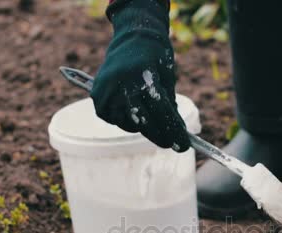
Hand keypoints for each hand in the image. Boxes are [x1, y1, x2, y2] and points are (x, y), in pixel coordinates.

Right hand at [91, 0, 189, 151]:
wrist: (132, 37)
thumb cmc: (155, 58)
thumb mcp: (167, 78)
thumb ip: (169, 105)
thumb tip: (174, 133)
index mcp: (143, 76)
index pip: (161, 111)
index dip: (173, 131)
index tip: (183, 146)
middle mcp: (121, 84)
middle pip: (144, 122)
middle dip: (160, 136)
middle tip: (172, 144)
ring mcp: (107, 91)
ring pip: (129, 124)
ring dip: (142, 126)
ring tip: (150, 114)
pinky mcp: (97, 98)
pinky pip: (115, 120)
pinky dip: (126, 119)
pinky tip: (132, 107)